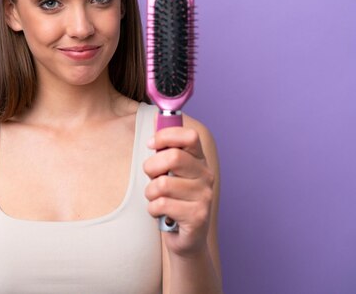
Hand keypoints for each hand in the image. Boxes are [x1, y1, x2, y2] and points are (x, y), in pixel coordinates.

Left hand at [143, 126, 214, 256]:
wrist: (186, 238)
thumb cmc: (173, 200)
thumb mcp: (168, 171)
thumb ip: (164, 147)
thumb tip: (156, 117)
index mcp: (199, 161)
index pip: (189, 136)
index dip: (166, 136)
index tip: (152, 145)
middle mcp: (206, 176)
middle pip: (172, 157)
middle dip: (151, 167)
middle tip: (152, 178)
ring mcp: (204, 196)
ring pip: (161, 184)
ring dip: (150, 193)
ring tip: (157, 199)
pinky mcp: (197, 216)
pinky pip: (161, 204)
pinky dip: (153, 209)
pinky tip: (161, 213)